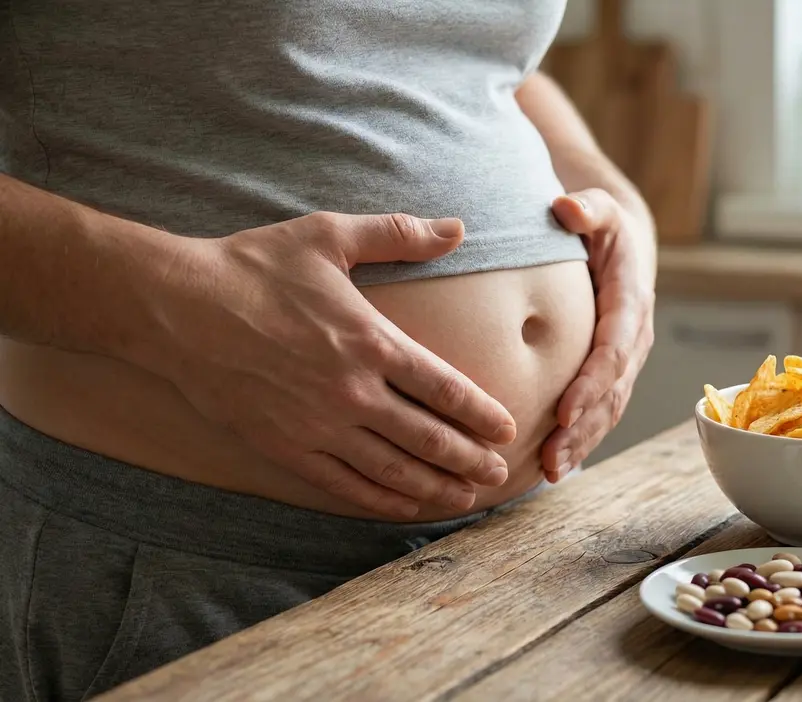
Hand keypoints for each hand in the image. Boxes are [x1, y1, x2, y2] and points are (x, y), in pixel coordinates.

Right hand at [146, 211, 516, 518]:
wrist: (173, 307)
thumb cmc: (253, 266)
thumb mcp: (328, 236)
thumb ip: (398, 234)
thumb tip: (457, 227)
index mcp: (370, 341)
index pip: (444, 388)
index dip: (481, 414)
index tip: (507, 430)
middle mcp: (351, 391)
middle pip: (428, 437)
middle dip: (469, 460)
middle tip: (498, 475)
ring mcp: (317, 425)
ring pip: (391, 469)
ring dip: (434, 487)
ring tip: (465, 498)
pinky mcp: (284, 448)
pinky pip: (343, 484)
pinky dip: (380, 500)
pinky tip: (405, 506)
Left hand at [542, 189, 655, 481]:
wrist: (624, 245)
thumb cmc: (601, 226)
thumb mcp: (599, 209)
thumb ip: (586, 208)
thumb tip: (566, 207)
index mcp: (631, 303)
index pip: (614, 350)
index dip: (592, 383)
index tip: (565, 412)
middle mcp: (634, 339)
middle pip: (612, 393)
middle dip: (584, 428)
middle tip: (552, 457)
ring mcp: (626, 362)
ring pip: (608, 411)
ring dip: (582, 443)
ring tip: (551, 471)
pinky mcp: (612, 376)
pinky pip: (600, 413)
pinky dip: (580, 440)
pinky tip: (551, 466)